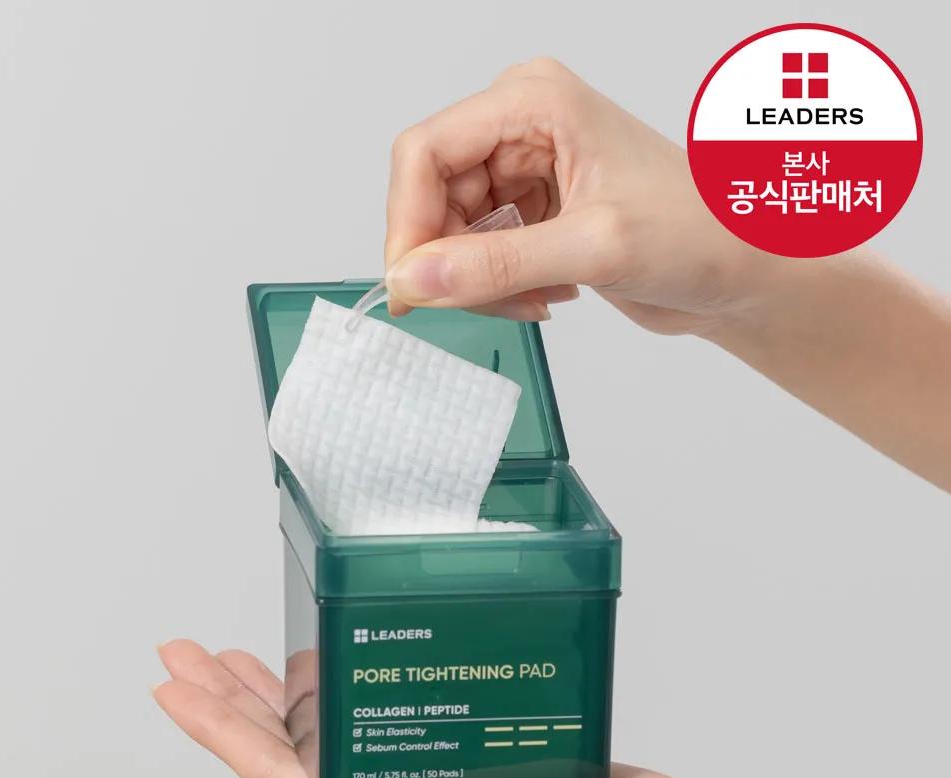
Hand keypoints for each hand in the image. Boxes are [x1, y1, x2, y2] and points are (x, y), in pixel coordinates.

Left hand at [152, 640, 737, 777]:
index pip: (268, 765)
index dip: (215, 722)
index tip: (174, 678)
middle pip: (294, 736)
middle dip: (239, 693)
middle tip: (195, 649)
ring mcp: (435, 758)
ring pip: (347, 713)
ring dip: (297, 682)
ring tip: (259, 649)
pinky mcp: (479, 732)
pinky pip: (410, 696)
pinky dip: (378, 670)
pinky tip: (365, 648)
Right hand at [383, 57, 762, 333]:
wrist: (741, 270)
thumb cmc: (699, 232)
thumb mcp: (592, 247)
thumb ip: (496, 264)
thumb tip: (414, 280)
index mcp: (533, 102)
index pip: (425, 152)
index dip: (408, 223)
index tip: (414, 286)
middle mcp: (522, 129)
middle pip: (433, 198)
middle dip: (453, 262)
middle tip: (489, 301)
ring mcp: (526, 172)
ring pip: (453, 234)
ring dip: (482, 282)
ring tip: (538, 296)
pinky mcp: (534, 213)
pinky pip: (480, 255)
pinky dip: (502, 287)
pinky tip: (552, 292)